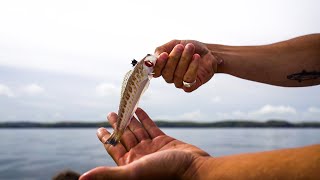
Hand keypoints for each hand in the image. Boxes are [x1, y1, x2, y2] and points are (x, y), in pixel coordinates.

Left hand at [80, 108, 209, 179]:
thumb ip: (109, 174)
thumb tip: (82, 179)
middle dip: (118, 125)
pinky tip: (140, 110)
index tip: (99, 129)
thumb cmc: (165, 174)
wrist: (193, 170)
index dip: (106, 138)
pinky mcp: (164, 141)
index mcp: (129, 164)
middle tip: (110, 113)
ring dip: (130, 119)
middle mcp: (139, 155)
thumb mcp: (133, 173)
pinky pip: (151, 127)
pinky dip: (145, 119)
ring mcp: (152, 148)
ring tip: (123, 109)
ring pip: (137, 130)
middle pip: (125, 136)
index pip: (114, 148)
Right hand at [154, 40, 219, 91]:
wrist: (208, 51)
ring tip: (190, 48)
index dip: (158, 65)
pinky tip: (196, 58)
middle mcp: (170, 77)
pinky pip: (188, 79)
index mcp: (163, 68)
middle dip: (174, 58)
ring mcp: (180, 83)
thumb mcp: (174, 44)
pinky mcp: (191, 86)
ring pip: (177, 76)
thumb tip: (153, 57)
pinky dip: (192, 67)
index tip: (164, 54)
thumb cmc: (190, 48)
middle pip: (166, 73)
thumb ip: (161, 50)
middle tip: (180, 46)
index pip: (155, 71)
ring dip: (184, 60)